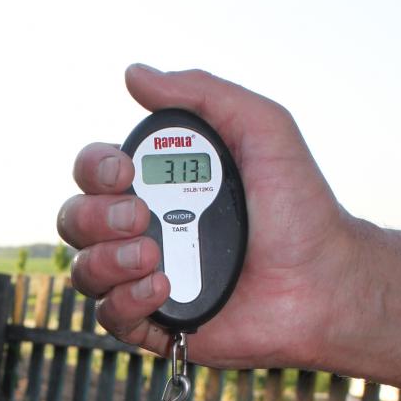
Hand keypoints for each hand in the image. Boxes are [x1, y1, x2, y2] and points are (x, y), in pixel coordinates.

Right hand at [57, 64, 359, 368]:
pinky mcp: (159, 325)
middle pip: (75, 220)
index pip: (92, 173)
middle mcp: (145, 231)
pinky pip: (109, 316)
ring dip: (106, 259)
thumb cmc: (301, 208)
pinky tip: (163, 286)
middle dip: (94, 215)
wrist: (324, 281)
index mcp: (160, 186)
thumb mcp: (262, 129)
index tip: (123, 170)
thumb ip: (203, 94)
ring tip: (154, 257)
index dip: (92, 167)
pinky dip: (125, 300)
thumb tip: (135, 75)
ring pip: (83, 270)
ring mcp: (148, 280)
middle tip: (141, 217)